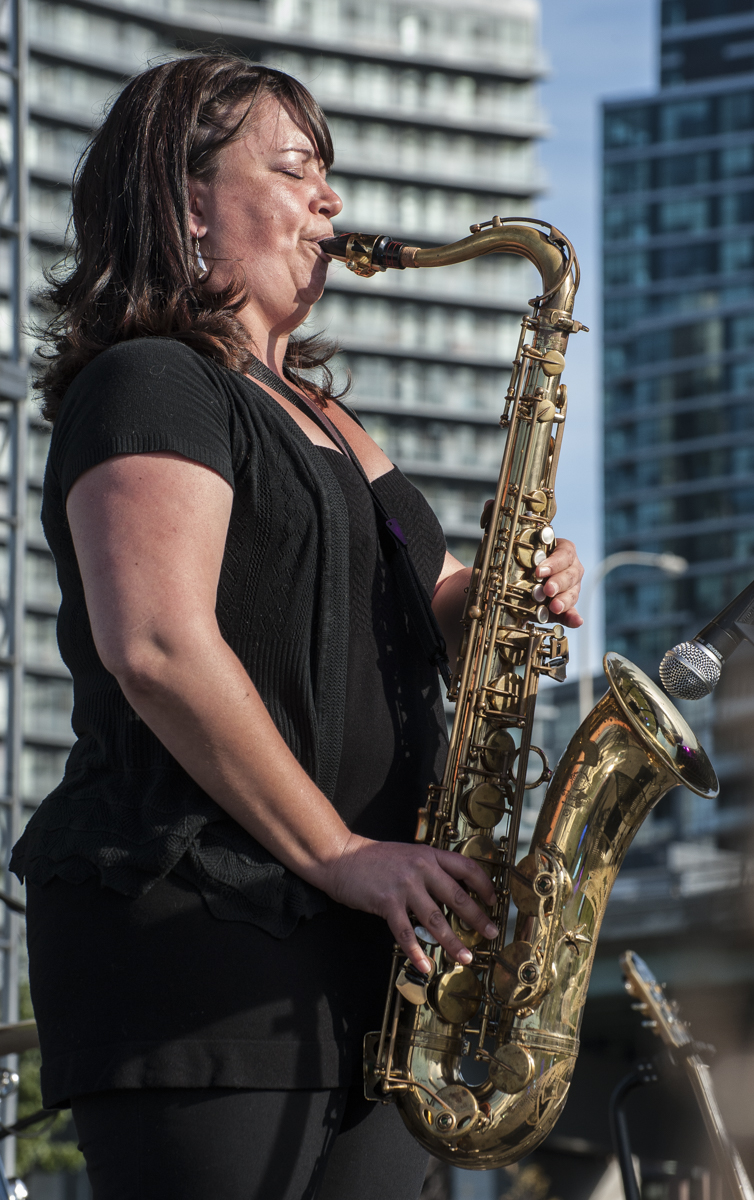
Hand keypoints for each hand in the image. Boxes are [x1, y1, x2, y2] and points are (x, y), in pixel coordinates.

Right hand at [326, 835, 498, 973]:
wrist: (340, 856)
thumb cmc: (373, 858)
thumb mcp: (408, 855)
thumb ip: (428, 869)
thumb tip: (451, 893)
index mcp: (429, 855)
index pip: (467, 867)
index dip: (484, 885)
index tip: (493, 900)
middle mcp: (421, 868)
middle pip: (457, 897)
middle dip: (477, 918)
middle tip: (491, 933)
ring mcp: (404, 885)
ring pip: (435, 919)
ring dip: (452, 942)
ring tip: (464, 957)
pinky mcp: (387, 902)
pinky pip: (406, 932)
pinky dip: (416, 952)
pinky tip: (425, 965)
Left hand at [535, 537, 583, 627]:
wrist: (525, 575)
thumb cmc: (529, 562)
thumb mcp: (529, 558)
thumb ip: (529, 560)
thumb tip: (528, 566)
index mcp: (565, 551)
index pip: (565, 554)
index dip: (553, 563)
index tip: (540, 571)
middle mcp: (572, 568)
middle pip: (570, 575)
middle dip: (558, 583)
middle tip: (548, 590)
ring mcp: (572, 587)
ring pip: (573, 593)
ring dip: (564, 601)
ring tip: (555, 607)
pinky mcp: (568, 605)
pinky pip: (572, 612)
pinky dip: (573, 618)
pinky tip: (576, 621)